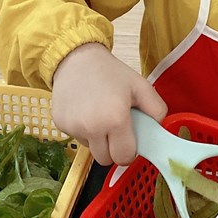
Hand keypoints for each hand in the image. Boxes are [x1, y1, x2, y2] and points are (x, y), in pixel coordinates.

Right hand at [50, 43, 166, 165]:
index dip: (129, 151)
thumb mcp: (141, 86)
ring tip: (98, 114)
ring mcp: (74, 127)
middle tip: (114, 128)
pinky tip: (84, 110)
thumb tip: (157, 130)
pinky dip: (82, 129)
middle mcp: (92, 127)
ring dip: (97, 139)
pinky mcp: (60, 124)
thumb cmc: (110, 72)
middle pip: (106, 159)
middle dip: (112, 149)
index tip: (129, 140)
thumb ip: (157, 110)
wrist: (77, 58)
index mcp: (116, 119)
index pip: (124, 157)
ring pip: (90, 149)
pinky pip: (76, 138)